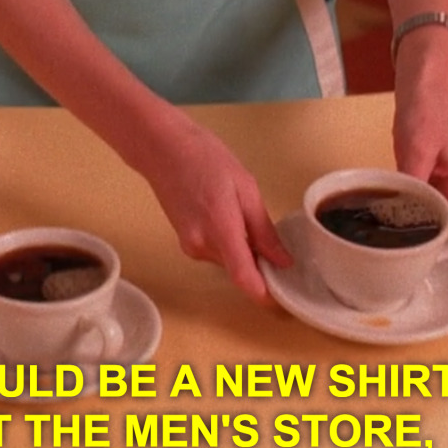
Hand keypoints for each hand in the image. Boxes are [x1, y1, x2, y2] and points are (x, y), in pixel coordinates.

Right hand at [142, 119, 291, 303]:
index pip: (245, 279)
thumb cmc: (206, 159)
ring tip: (242, 212)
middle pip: (240, 270)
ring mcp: (190, 247)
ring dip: (243, 249)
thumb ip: (263, 230)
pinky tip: (226, 213)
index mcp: (221, 231)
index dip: (266, 296)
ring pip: (228, 260)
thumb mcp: (245, 188)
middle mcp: (202, 247)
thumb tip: (283, 261)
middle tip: (271, 234)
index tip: (284, 298)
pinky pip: (216, 251)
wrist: (163, 149)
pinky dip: (228, 242)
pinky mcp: (185, 242)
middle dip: (259, 262)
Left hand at [392, 38, 447, 251]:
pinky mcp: (424, 178)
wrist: (420, 82)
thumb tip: (405, 216)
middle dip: (437, 253)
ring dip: (421, 237)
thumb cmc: (427, 110)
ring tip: (395, 256)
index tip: (438, 274)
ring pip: (436, 222)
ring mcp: (440, 185)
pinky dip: (408, 217)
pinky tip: (387, 226)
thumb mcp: (418, 146)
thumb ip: (414, 179)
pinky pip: (420, 206)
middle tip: (407, 270)